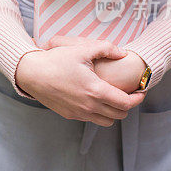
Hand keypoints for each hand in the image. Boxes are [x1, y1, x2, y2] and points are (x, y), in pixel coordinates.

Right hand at [16, 40, 146, 126]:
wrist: (30, 73)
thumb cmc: (55, 60)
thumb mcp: (82, 49)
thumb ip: (106, 49)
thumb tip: (123, 53)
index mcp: (95, 90)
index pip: (126, 103)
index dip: (137, 98)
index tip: (140, 91)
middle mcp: (89, 106)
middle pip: (119, 115)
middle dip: (128, 105)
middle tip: (129, 94)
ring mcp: (79, 113)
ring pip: (106, 121)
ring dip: (113, 112)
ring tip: (113, 99)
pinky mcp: (69, 115)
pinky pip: (91, 119)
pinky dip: (98, 113)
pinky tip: (94, 99)